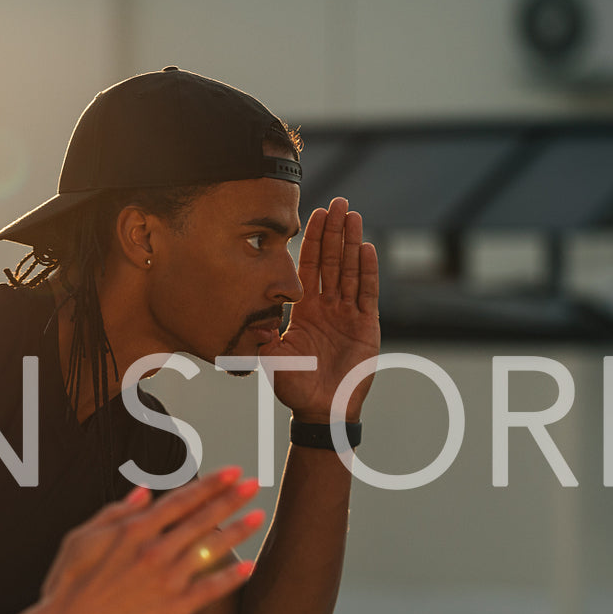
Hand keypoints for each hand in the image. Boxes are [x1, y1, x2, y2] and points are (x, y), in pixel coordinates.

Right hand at [37, 468, 265, 613]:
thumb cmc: (67, 584)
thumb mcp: (81, 538)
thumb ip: (114, 512)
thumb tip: (143, 493)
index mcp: (134, 531)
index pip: (181, 500)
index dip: (209, 484)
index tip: (230, 472)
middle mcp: (155, 551)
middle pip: (201, 518)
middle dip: (231, 498)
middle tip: (253, 483)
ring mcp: (167, 580)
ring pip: (211, 550)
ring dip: (237, 530)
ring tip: (260, 516)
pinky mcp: (173, 609)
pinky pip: (209, 590)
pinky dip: (230, 578)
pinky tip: (249, 566)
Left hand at [262, 196, 380, 422]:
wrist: (320, 411)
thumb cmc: (294, 387)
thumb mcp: (269, 356)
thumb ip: (260, 332)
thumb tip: (245, 311)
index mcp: (305, 309)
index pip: (309, 266)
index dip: (312, 240)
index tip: (312, 213)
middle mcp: (328, 306)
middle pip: (333, 260)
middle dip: (334, 231)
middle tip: (338, 202)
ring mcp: (348, 313)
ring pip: (351, 270)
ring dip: (352, 242)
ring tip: (353, 215)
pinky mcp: (366, 325)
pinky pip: (367, 292)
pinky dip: (367, 270)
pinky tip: (366, 248)